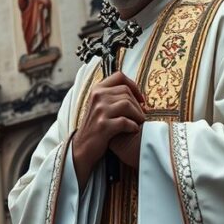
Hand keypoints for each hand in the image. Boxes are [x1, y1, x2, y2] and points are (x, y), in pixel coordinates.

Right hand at [72, 72, 145, 187]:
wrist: (83, 147)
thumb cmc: (95, 126)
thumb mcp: (99, 106)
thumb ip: (112, 96)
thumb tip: (136, 93)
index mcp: (96, 89)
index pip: (119, 76)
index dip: (134, 85)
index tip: (140, 98)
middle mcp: (97, 97)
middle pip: (126, 91)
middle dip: (138, 104)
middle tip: (141, 115)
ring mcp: (99, 111)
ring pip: (127, 104)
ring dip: (138, 115)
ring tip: (139, 123)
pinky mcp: (103, 125)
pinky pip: (125, 121)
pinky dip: (133, 126)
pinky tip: (132, 130)